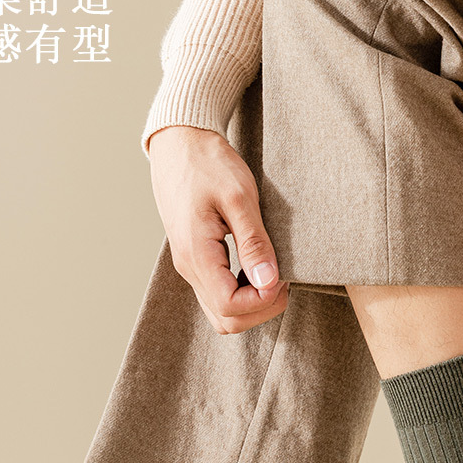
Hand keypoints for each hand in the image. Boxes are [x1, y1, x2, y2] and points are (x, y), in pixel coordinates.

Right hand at [148, 126, 287, 333]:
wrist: (179, 143)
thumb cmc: (208, 164)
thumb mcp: (239, 198)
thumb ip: (254, 243)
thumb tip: (268, 282)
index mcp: (197, 255)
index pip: (230, 306)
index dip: (263, 300)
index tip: (282, 275)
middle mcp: (189, 268)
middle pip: (226, 320)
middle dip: (261, 308)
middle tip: (283, 278)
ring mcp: (190, 266)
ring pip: (220, 312)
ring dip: (251, 304)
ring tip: (271, 273)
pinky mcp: (195, 259)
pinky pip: (217, 294)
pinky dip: (241, 293)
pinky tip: (257, 268)